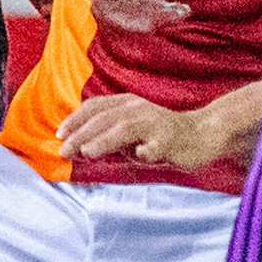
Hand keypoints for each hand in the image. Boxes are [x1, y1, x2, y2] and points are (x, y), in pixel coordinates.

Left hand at [58, 90, 240, 171]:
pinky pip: (154, 146)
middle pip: (104, 118)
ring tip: (86, 152)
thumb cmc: (161, 138)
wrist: (203, 135)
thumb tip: (78, 149)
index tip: (58, 135)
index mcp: (127, 104)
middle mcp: (139, 109)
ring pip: (124, 127)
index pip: (95, 106)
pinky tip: (138, 158)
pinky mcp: (170, 138)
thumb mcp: (131, 136)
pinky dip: (145, 151)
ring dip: (103, 140)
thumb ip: (108, 140)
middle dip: (81, 133)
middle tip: (64, 150)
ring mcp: (155, 122)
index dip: (75, 119)